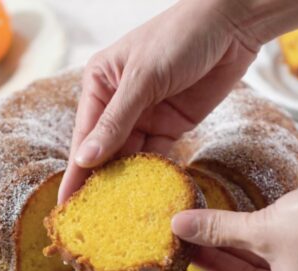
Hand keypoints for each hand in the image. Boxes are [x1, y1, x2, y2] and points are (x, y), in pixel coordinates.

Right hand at [58, 0, 259, 202]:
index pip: (85, 134)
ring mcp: (144, 117)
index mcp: (101, 85)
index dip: (76, 170)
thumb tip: (86, 157)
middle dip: (99, 180)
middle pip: (105, 149)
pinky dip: (152, 172)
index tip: (67, 201)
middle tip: (92, 216)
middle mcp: (119, 104)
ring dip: (125, 180)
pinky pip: (156, 154)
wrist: (229, 27)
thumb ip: (115, 121)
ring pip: (130, 155)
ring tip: (117, 211)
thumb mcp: (141, 78)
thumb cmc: (178, 37)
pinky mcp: (169, 126)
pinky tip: (146, 192)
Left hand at [171, 187, 297, 270]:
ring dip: (220, 246)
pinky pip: (264, 248)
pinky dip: (241, 237)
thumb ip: (221, 229)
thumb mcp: (268, 230)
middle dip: (204, 260)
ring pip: (249, 262)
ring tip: (189, 234)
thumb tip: (181, 225)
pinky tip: (222, 226)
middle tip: (175, 248)